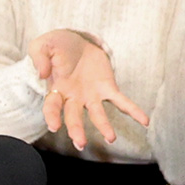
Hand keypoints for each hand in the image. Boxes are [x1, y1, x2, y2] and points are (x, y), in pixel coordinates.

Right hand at [28, 30, 147, 147]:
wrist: (76, 41)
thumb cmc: (56, 46)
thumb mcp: (43, 45)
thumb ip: (39, 58)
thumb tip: (43, 73)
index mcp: (56, 89)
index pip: (52, 106)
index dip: (52, 116)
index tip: (54, 127)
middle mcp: (73, 98)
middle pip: (73, 116)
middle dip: (76, 130)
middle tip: (80, 143)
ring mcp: (91, 96)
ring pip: (97, 114)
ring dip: (104, 126)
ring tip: (111, 138)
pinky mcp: (107, 88)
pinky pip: (121, 102)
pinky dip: (133, 111)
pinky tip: (144, 121)